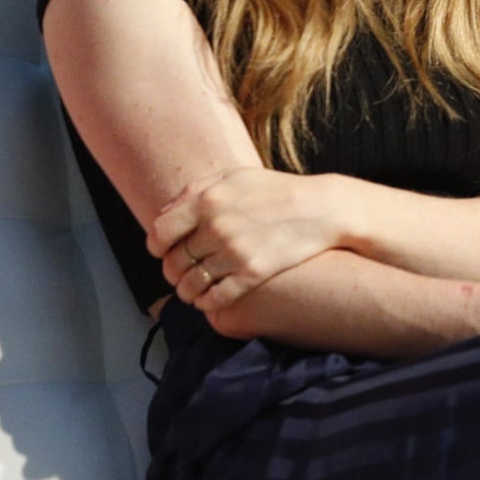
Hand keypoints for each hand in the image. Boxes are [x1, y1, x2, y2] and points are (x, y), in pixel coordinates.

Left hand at [149, 168, 345, 314]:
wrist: (323, 209)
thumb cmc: (277, 191)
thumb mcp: (235, 177)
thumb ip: (195, 190)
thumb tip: (164, 214)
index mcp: (207, 200)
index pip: (158, 233)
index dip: (156, 247)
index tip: (164, 251)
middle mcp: (216, 227)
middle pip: (172, 263)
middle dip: (172, 272)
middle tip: (181, 273)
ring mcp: (234, 252)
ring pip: (190, 285)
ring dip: (187, 291)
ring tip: (193, 290)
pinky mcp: (253, 273)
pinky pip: (214, 298)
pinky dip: (206, 303)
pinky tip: (209, 299)